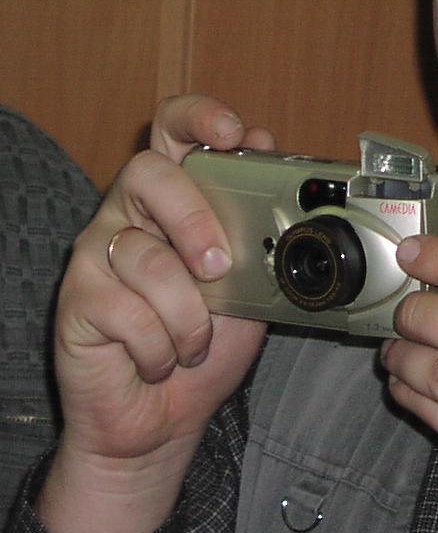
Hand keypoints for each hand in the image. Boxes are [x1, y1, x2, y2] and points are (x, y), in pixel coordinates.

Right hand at [36, 95, 273, 532]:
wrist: (164, 416)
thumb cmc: (206, 345)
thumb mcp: (249, 285)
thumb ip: (256, 227)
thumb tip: (267, 160)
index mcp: (175, 199)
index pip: (173, 128)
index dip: (199, 116)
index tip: (232, 132)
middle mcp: (130, 212)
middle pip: (147, 172)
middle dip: (194, 220)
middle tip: (219, 269)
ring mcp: (98, 252)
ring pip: (145, 257)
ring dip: (188, 315)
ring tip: (193, 343)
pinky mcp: (76, 297)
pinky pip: (126, 310)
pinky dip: (161, 347)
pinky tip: (161, 360)